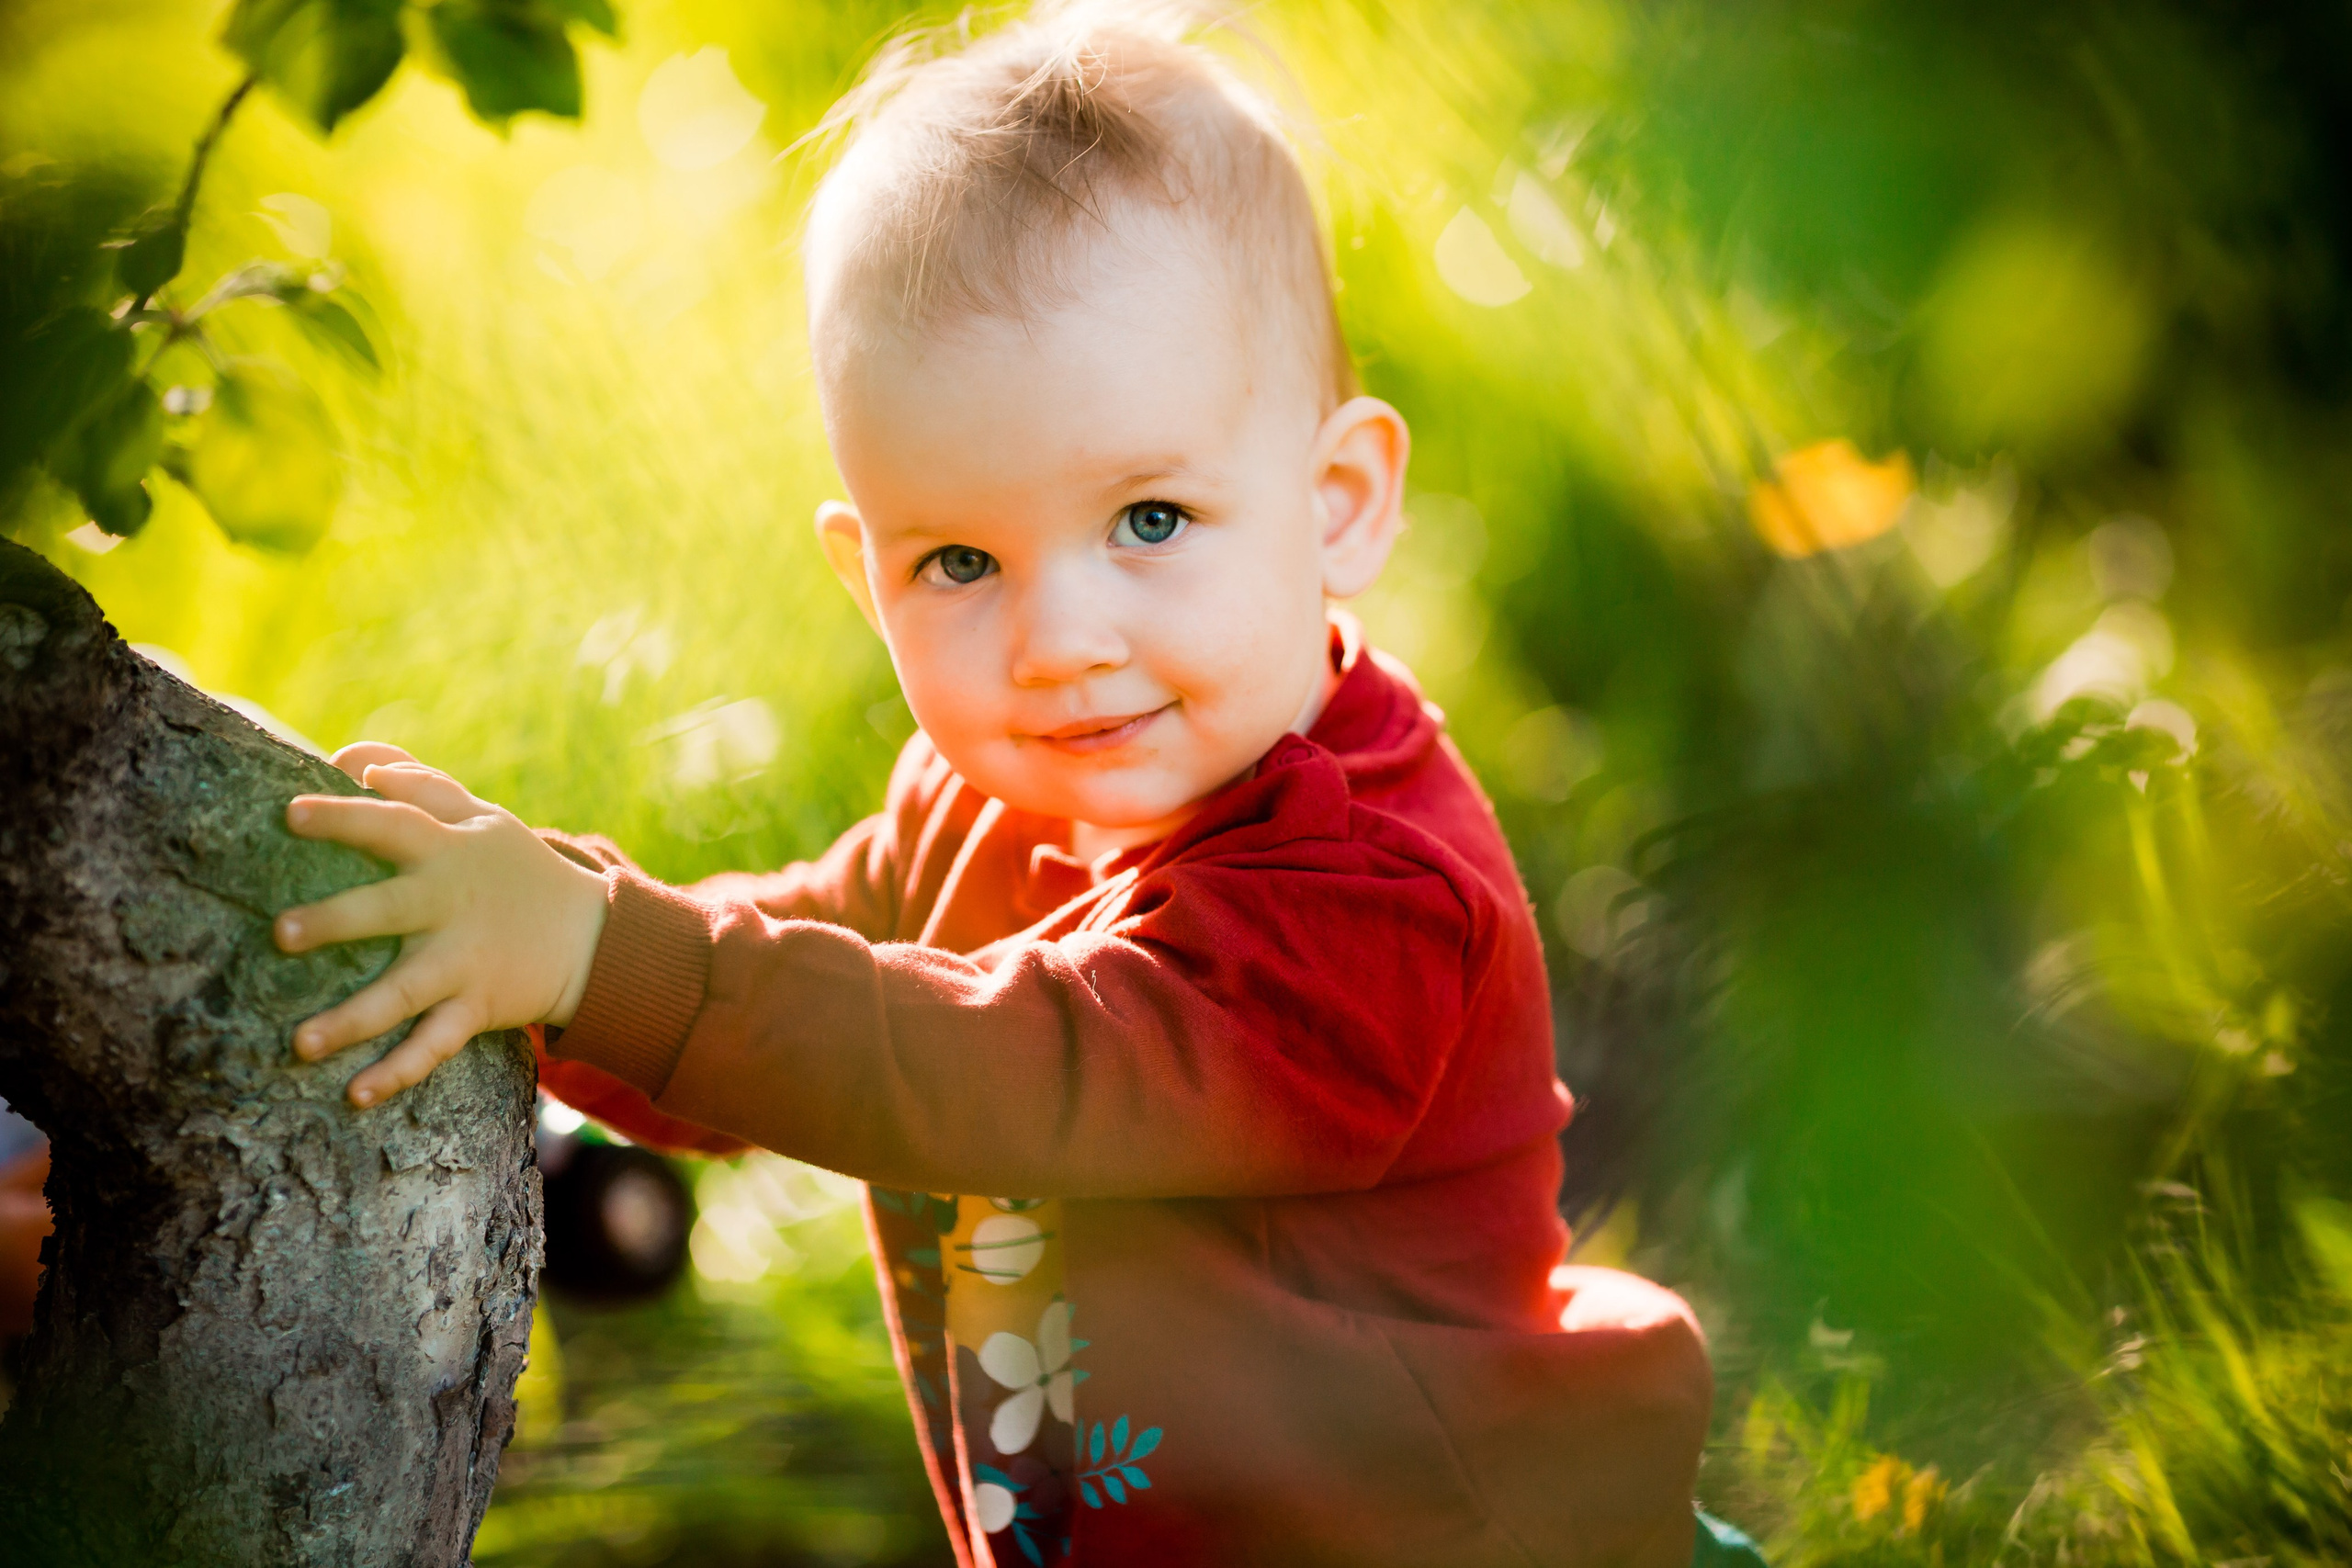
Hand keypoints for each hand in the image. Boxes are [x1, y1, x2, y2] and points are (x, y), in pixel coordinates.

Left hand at [275, 743, 608, 1106]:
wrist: (594, 937)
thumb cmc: (520, 869)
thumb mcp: (482, 817)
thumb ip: (420, 784)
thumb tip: (353, 759)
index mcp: (448, 852)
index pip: (392, 825)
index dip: (344, 817)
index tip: (291, 813)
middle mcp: (450, 906)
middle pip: (386, 909)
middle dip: (335, 921)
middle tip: (281, 933)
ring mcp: (463, 962)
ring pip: (401, 993)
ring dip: (351, 1020)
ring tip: (299, 1044)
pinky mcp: (475, 1008)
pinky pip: (433, 1045)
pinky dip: (398, 1072)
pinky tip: (355, 1095)